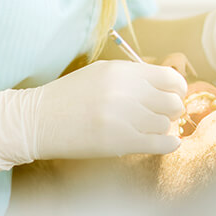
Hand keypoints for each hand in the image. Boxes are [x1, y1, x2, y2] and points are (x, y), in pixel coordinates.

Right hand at [0, 60, 186, 170]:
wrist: (38, 120)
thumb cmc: (70, 96)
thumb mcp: (101, 73)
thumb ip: (133, 77)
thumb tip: (168, 85)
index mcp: (121, 71)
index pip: (169, 77)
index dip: (177, 88)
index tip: (174, 95)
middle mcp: (126, 91)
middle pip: (172, 102)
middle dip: (172, 110)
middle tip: (163, 114)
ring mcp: (124, 117)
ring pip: (165, 124)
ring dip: (162, 127)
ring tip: (150, 128)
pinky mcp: (120, 142)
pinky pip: (160, 143)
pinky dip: (168, 144)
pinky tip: (166, 142)